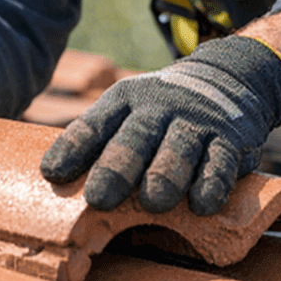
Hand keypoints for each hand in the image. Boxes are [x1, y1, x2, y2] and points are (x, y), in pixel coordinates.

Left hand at [40, 35, 280, 214]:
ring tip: (154, 202)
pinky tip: (202, 204)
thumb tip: (53, 183)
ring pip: (178, 149)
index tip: (51, 174)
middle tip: (100, 198)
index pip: (93, 124)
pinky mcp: (229, 138)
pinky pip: (221, 162)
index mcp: (124, 101)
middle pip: (134, 137)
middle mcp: (158, 107)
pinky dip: (212, 183)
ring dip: (166, 175)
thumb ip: (100, 142)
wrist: (228, 76)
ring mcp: (195, 121)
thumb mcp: (129, 111)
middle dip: (117, 168)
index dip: (72, 149)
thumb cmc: (161, 111)